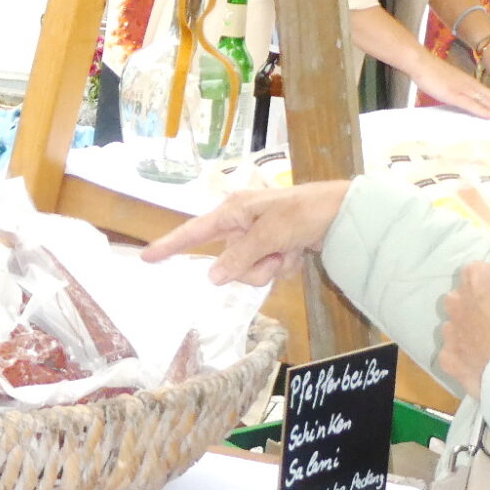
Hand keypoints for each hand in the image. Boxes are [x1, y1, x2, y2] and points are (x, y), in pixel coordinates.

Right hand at [142, 180, 350, 285]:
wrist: (343, 214)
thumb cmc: (303, 212)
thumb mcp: (268, 234)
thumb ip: (239, 256)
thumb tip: (211, 277)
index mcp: (233, 212)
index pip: (194, 232)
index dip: (170, 245)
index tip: (146, 258)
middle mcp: (241, 225)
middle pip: (227, 263)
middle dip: (251, 266)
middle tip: (275, 254)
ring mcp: (258, 240)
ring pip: (247, 272)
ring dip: (270, 268)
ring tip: (289, 252)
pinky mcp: (274, 250)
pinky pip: (266, 271)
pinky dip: (282, 266)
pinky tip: (297, 253)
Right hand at [411, 49, 489, 119]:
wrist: (421, 62)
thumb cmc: (431, 72)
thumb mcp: (448, 82)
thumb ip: (458, 89)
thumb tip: (464, 98)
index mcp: (469, 82)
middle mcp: (470, 85)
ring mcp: (462, 89)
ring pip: (485, 101)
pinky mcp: (452, 94)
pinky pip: (469, 104)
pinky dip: (481, 110)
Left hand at [435, 261, 489, 398]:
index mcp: (477, 278)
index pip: (477, 273)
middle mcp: (456, 300)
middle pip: (461, 299)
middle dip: (475, 308)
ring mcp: (449, 330)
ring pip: (455, 327)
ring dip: (468, 333)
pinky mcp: (447, 356)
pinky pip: (453, 354)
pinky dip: (464, 358)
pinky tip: (483, 363)